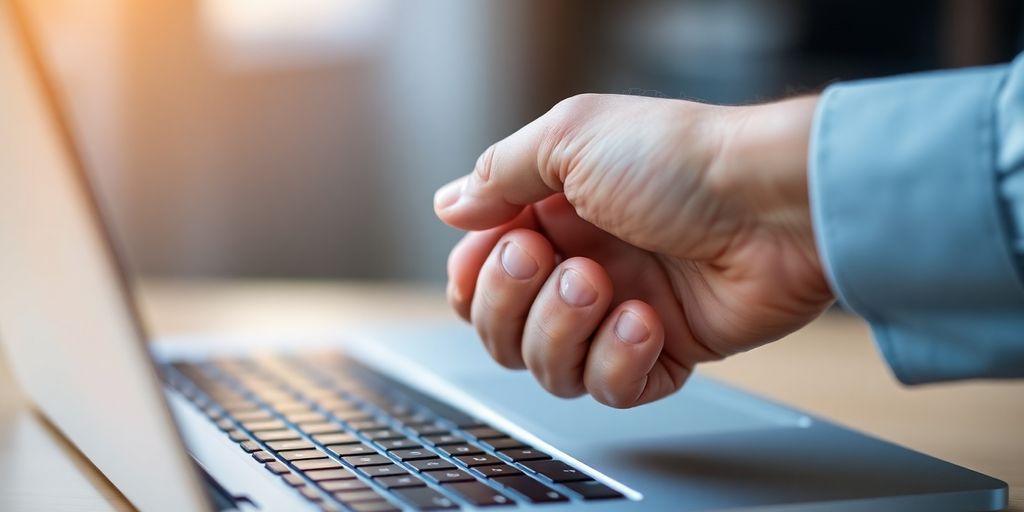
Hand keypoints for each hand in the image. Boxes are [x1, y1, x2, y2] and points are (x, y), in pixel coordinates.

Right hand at [434, 93, 832, 407]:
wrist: (773, 204)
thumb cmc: (678, 160)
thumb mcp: (571, 137)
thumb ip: (499, 173)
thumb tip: (449, 206)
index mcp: (552, 215)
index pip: (476, 274)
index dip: (475, 277)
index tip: (503, 249)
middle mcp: (578, 264)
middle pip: (500, 328)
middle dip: (514, 303)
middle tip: (560, 262)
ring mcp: (616, 312)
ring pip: (546, 367)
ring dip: (564, 329)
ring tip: (604, 286)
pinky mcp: (659, 353)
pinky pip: (608, 389)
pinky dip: (616, 362)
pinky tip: (647, 321)